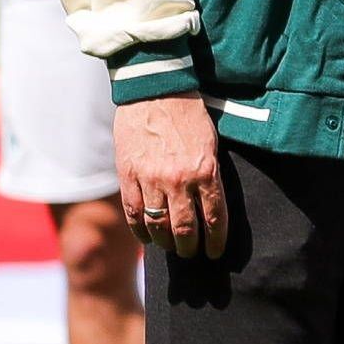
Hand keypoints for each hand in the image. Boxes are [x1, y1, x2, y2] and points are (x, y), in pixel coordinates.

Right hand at [115, 95, 229, 258]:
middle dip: (190, 246)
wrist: (156, 90)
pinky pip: (133, 213)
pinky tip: (147, 238)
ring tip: (171, 247)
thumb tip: (209, 205)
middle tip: (192, 252)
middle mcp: (179, 180)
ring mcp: (151, 179)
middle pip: (185, 228)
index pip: (215, 218)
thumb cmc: (189, 115)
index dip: (215, 241)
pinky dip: (140, 231)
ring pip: (158, 225)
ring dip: (166, 242)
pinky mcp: (128, 174)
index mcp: (206, 171)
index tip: (215, 253)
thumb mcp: (211, 144)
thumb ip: (209, 175)